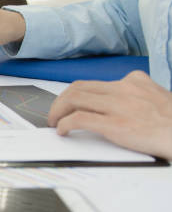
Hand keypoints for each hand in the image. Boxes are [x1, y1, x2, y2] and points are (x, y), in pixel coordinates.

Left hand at [48, 71, 171, 159]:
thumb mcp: (156, 99)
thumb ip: (135, 97)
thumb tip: (113, 106)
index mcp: (134, 81)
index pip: (93, 83)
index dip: (74, 94)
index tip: (67, 105)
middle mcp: (125, 88)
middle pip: (78, 87)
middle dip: (60, 101)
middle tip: (54, 115)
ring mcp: (120, 105)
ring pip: (74, 98)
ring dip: (58, 111)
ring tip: (54, 123)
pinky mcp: (116, 124)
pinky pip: (79, 118)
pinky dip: (65, 123)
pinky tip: (62, 131)